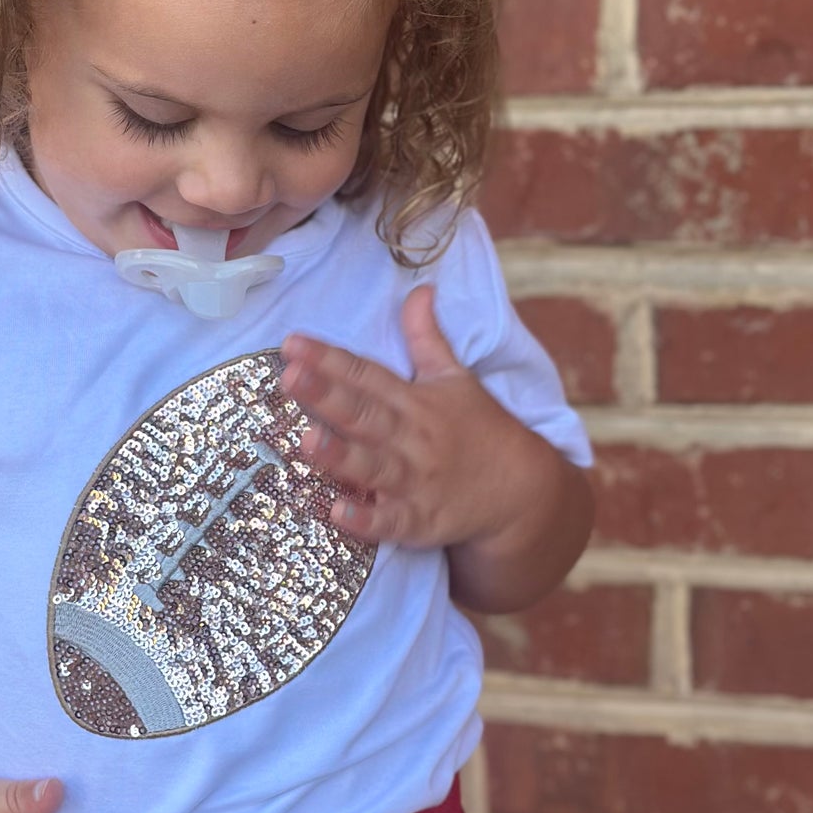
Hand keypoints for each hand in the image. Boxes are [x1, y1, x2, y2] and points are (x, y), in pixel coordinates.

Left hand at [279, 285, 536, 550]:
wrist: (522, 489)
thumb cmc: (480, 430)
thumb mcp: (455, 378)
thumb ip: (428, 337)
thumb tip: (420, 290)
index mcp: (415, 401)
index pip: (366, 374)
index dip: (329, 359)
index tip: (292, 343)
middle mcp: (412, 437)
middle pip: (364, 414)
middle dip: (326, 396)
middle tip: (289, 377)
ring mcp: (416, 481)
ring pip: (373, 466)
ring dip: (341, 455)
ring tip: (306, 440)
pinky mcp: (421, 521)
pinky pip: (391, 522)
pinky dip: (366, 521)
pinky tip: (337, 513)